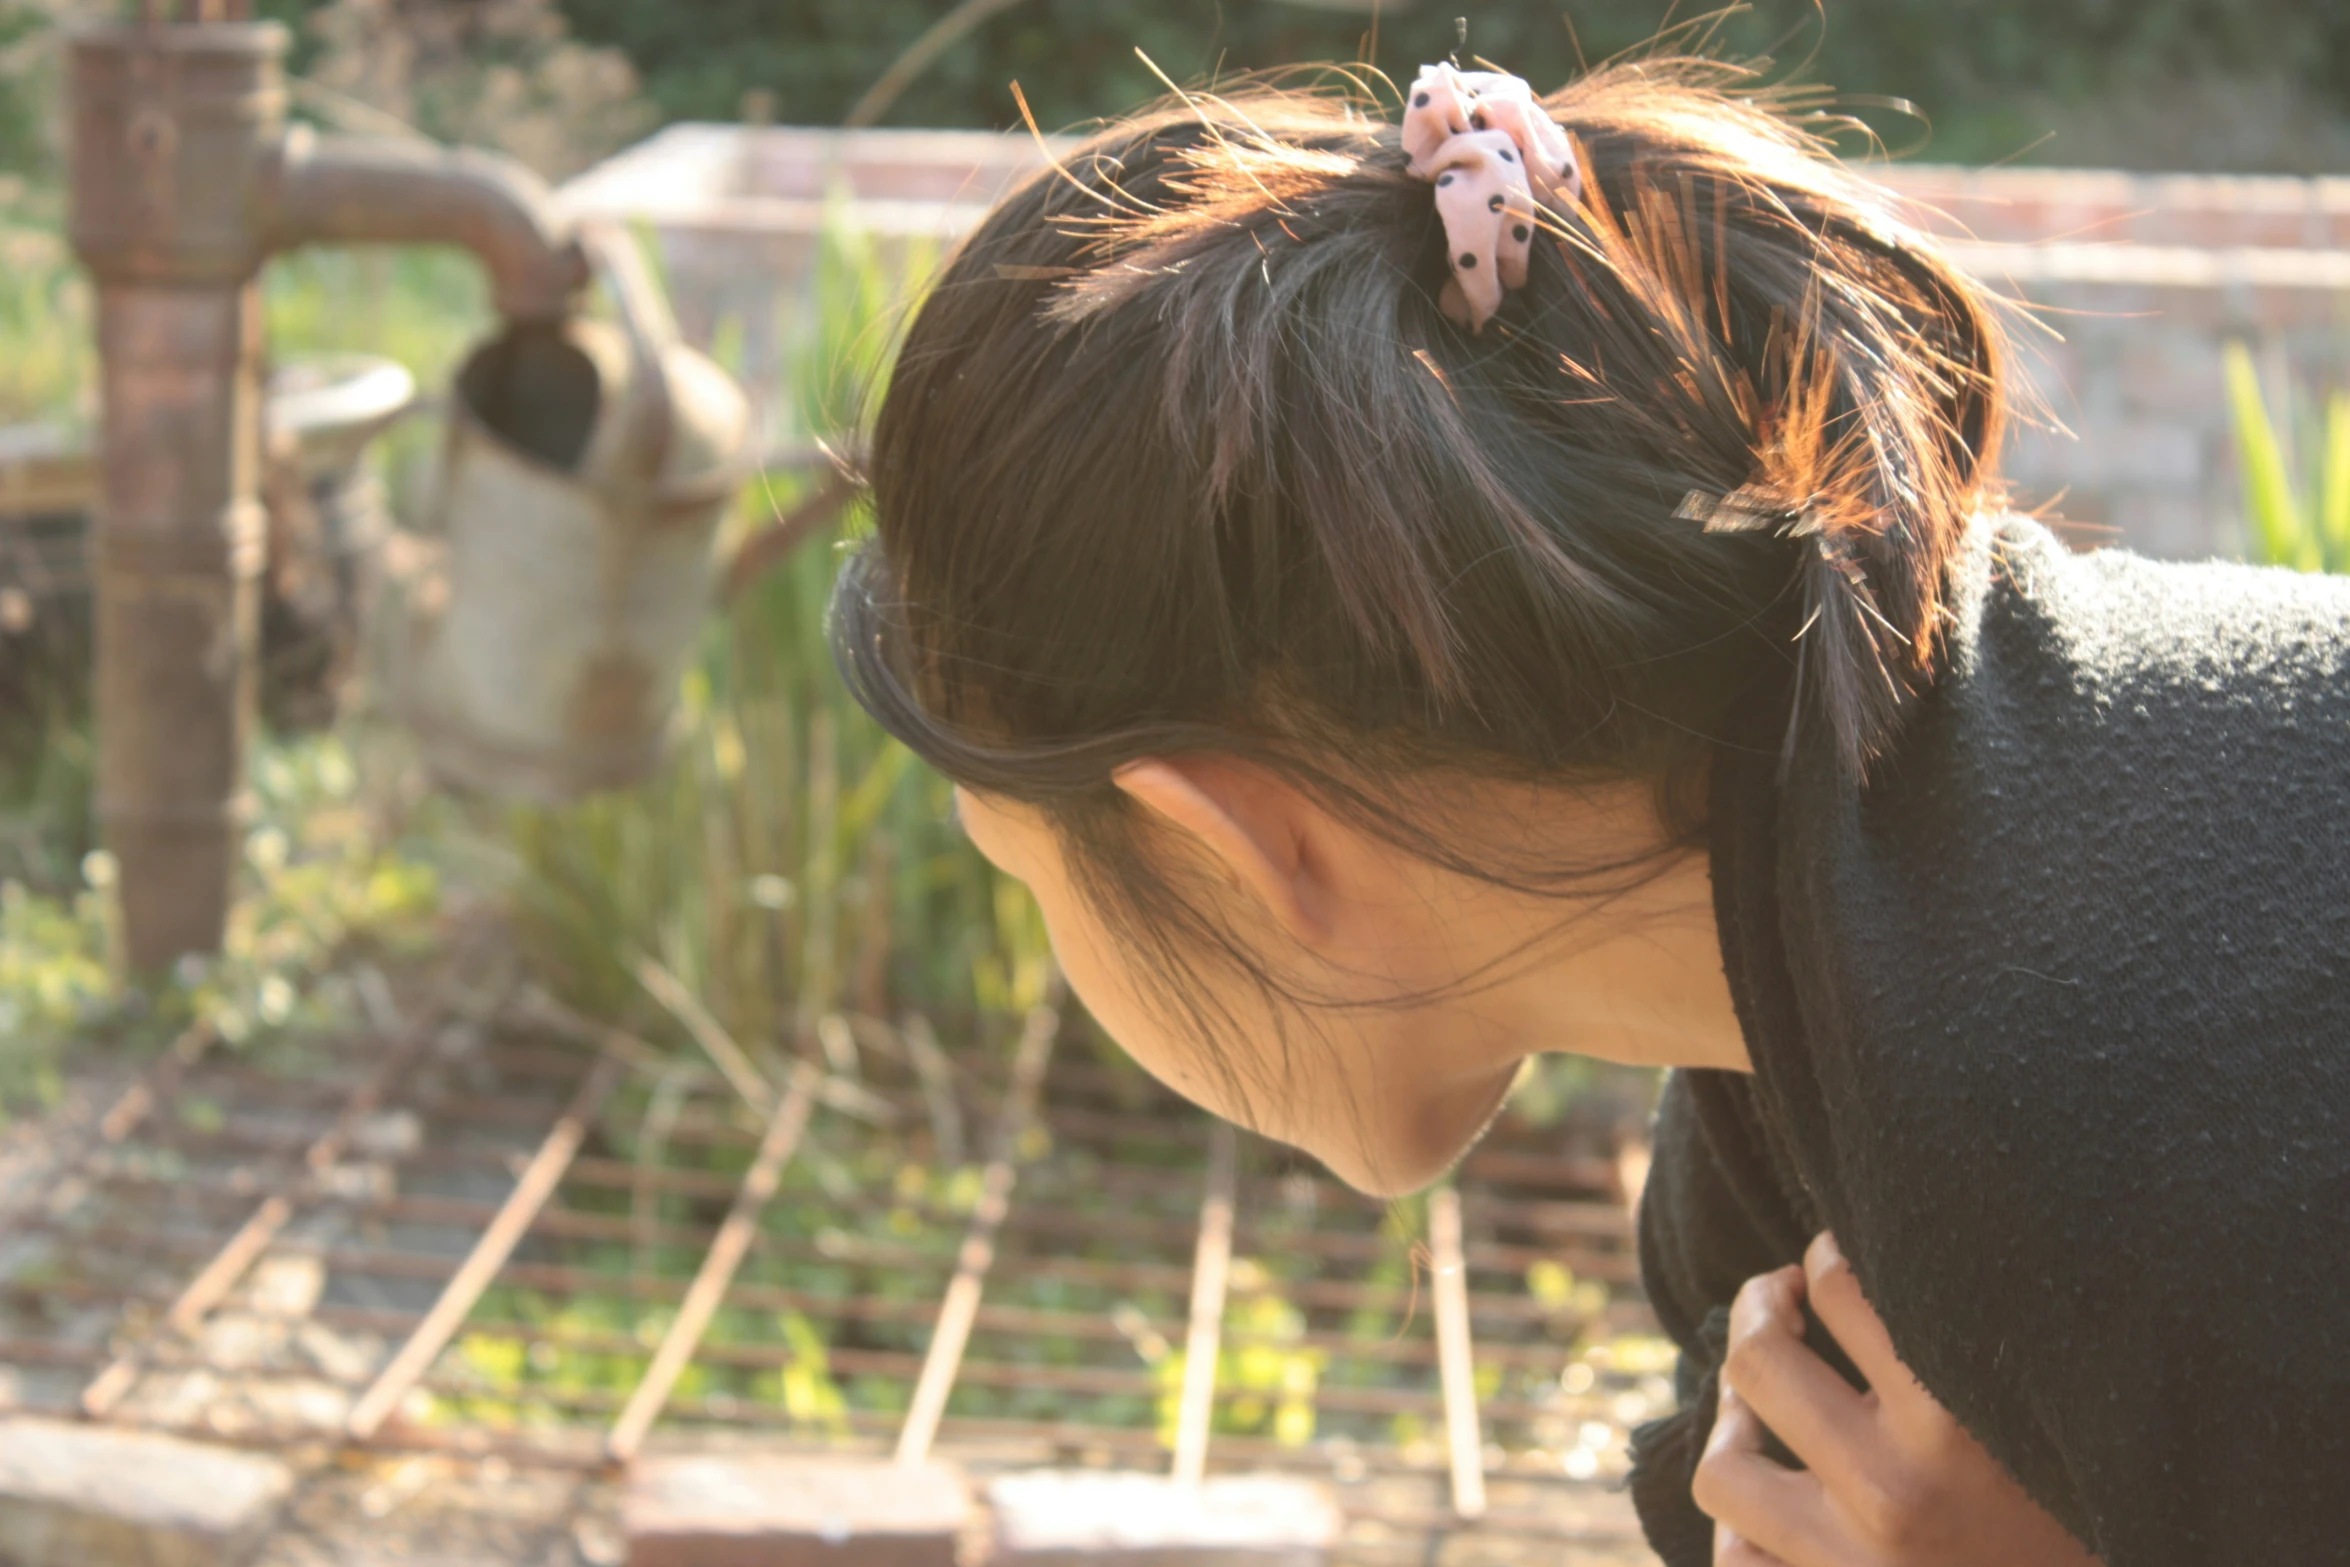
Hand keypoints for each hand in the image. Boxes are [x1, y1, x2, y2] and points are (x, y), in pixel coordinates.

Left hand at [1691, 1232, 2100, 1566]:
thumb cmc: (2092, 1525)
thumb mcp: (2055, 1428)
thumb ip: (1971, 1356)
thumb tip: (1882, 1267)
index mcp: (1957, 1424)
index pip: (1844, 1290)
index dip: (1825, 1257)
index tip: (1826, 1258)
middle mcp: (1893, 1490)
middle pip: (1759, 1361)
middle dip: (1756, 1312)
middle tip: (1774, 1298)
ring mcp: (1853, 1562)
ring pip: (1723, 1467)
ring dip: (1729, 1424)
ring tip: (1749, 1406)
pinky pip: (1739, 1561)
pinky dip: (1741, 1531)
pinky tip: (1768, 1502)